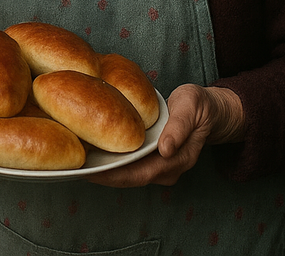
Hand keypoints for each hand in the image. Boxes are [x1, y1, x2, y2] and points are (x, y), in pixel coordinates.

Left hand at [87, 84, 243, 187]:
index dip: (113, 176)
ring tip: (78, 160)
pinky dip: (112, 161)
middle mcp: (167, 169)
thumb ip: (180, 127)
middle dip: (102, 175)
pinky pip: (130, 165)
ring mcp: (160, 166)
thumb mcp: (191, 108)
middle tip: (74, 167)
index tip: (89, 173)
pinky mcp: (153, 159)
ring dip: (104, 169)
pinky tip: (94, 151)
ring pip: (128, 174)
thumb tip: (165, 148)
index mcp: (177, 160)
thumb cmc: (200, 106)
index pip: (139, 174)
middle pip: (129, 178)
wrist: (211, 110)